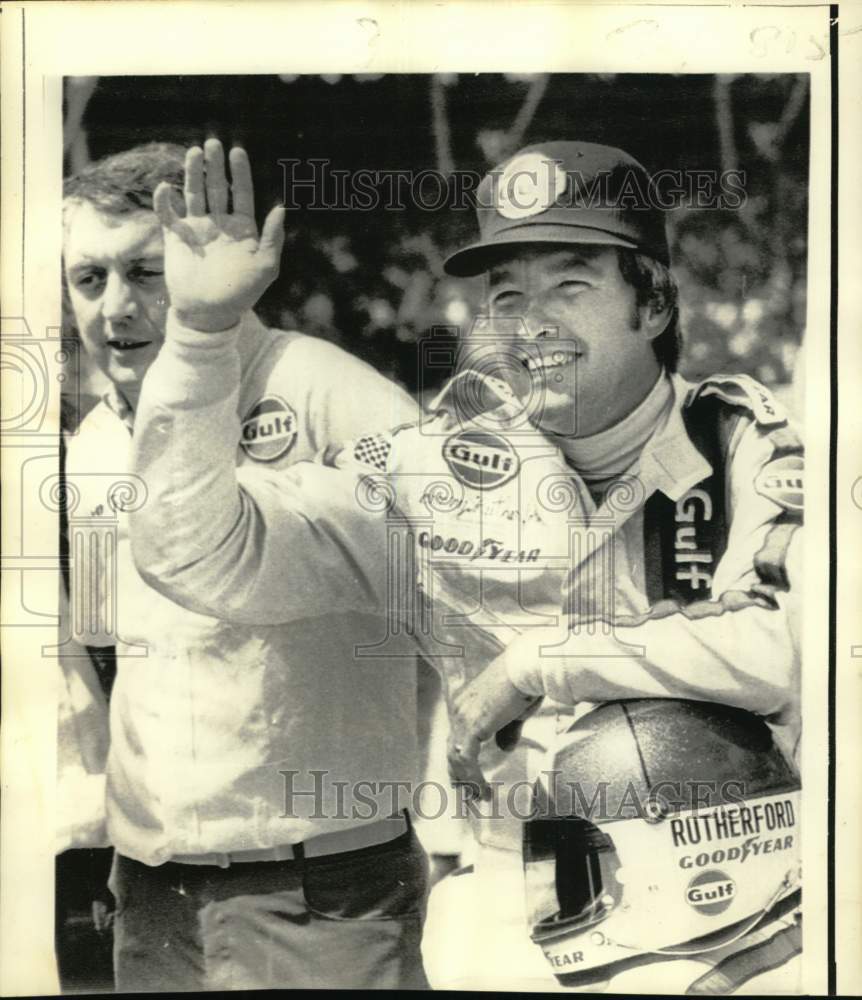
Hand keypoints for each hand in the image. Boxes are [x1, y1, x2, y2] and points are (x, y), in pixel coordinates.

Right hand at [153, 138, 285, 332]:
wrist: (209, 314)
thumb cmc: (241, 294)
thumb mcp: (265, 268)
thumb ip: (272, 238)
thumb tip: (281, 208)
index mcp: (242, 228)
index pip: (242, 194)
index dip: (240, 173)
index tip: (238, 152)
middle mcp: (220, 224)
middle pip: (217, 187)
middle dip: (215, 166)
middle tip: (213, 144)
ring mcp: (197, 229)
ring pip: (194, 194)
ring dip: (192, 174)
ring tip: (194, 153)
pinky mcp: (176, 238)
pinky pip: (168, 214)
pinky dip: (164, 201)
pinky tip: (165, 188)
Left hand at [447, 655, 538, 799]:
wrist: (527, 668)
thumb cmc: (526, 684)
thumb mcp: (515, 712)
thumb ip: (507, 731)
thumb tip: (504, 748)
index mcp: (465, 702)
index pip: (455, 737)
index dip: (459, 761)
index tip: (464, 780)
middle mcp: (459, 709)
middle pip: (451, 749)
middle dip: (459, 775)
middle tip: (469, 796)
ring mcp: (463, 717)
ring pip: (457, 758)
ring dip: (468, 781)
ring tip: (480, 797)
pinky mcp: (472, 726)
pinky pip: (467, 760)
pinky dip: (474, 778)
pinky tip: (484, 790)